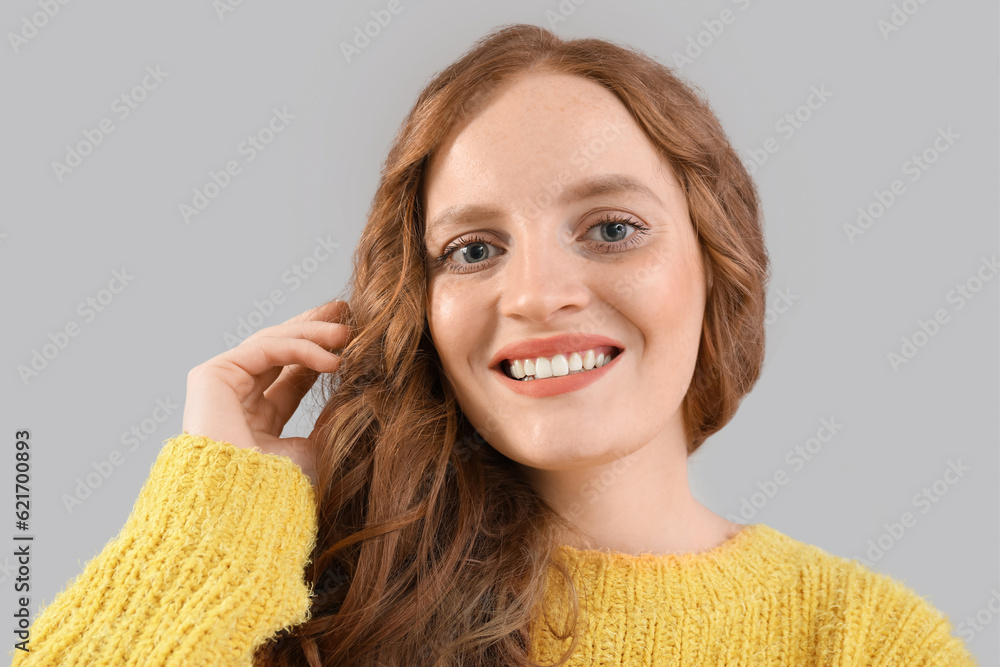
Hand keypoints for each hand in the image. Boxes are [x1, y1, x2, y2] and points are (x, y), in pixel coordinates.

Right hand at [182, 300, 351, 486]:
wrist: (246, 507)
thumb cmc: (281, 490)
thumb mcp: (318, 449)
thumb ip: (332, 419)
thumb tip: (360, 393)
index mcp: (259, 420)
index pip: (293, 374)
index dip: (321, 352)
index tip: (351, 337)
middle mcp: (238, 400)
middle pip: (280, 349)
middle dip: (315, 328)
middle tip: (346, 312)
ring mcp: (222, 386)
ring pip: (273, 342)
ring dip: (314, 333)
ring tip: (348, 332)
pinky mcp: (211, 376)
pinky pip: (265, 348)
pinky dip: (300, 346)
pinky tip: (331, 356)